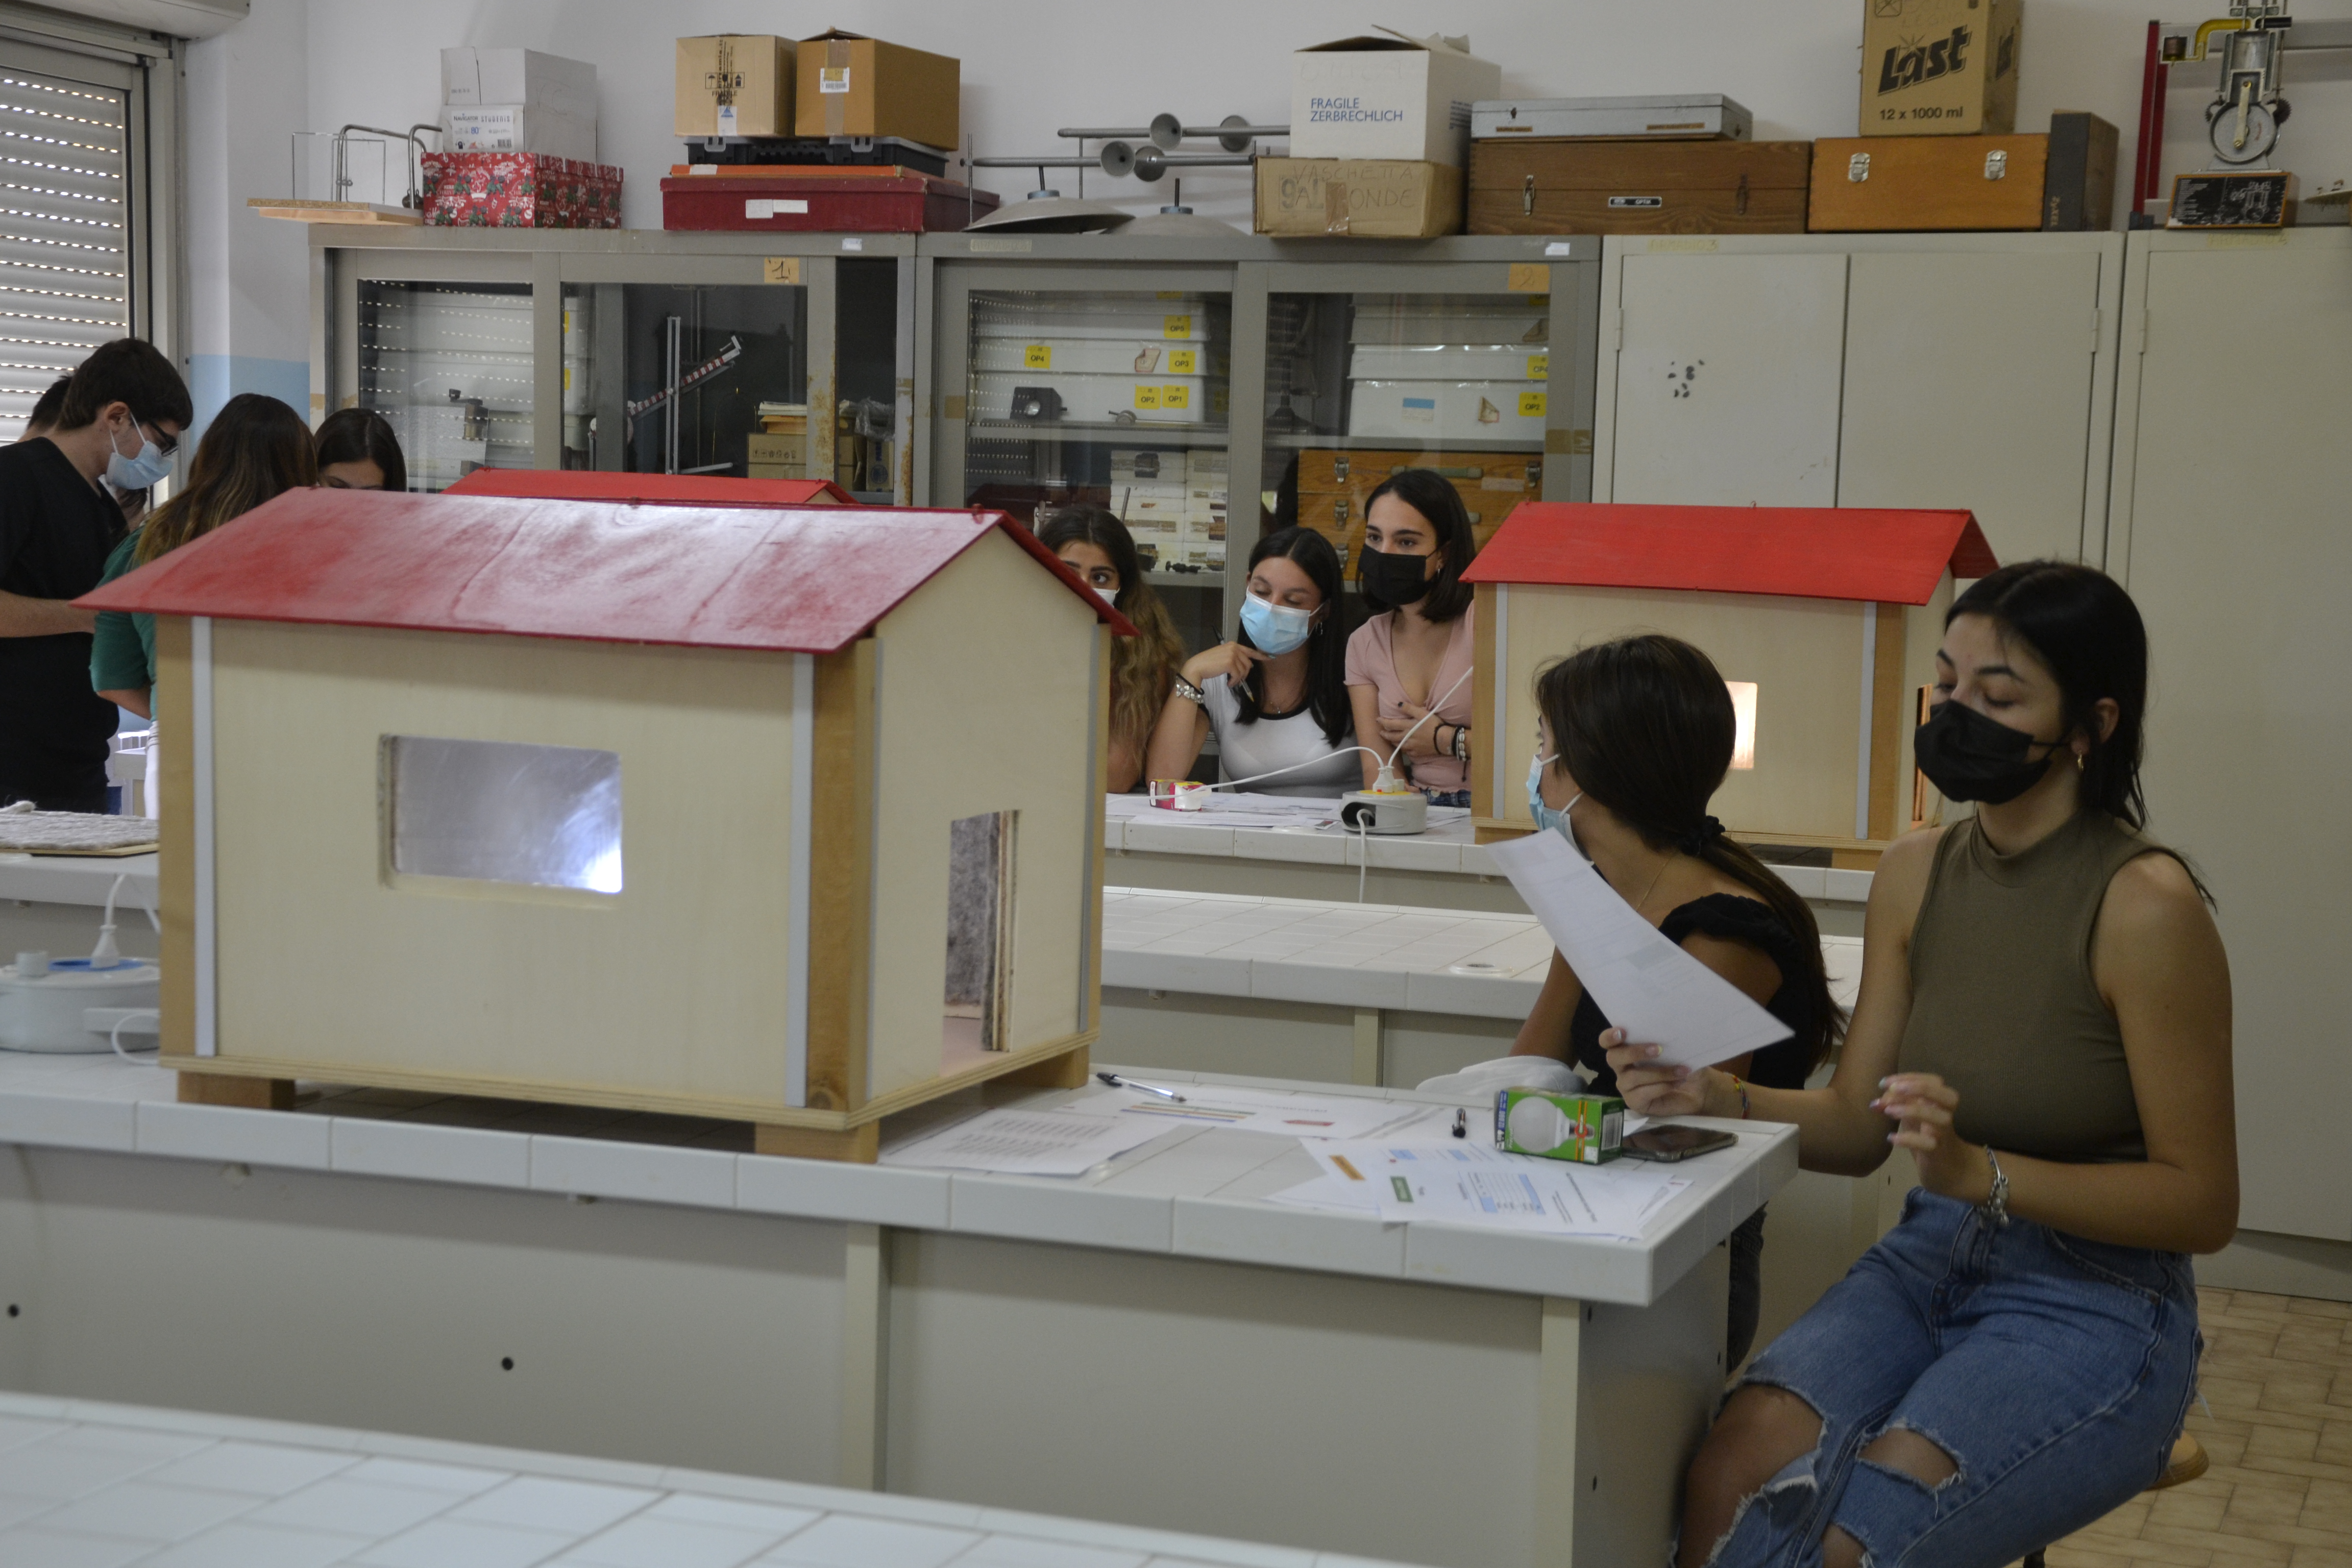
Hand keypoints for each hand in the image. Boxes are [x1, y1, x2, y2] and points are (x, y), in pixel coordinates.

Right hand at [1181, 641, 1265, 688]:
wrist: (1197, 666)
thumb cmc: (1208, 663)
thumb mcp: (1223, 656)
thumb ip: (1235, 657)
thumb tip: (1248, 666)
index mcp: (1233, 645)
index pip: (1250, 650)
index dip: (1260, 655)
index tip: (1269, 658)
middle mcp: (1234, 647)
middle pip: (1248, 663)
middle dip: (1245, 674)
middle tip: (1236, 680)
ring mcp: (1232, 654)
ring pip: (1244, 670)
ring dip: (1238, 679)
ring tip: (1231, 682)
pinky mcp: (1230, 663)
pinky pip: (1238, 675)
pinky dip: (1234, 682)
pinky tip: (1228, 683)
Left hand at [1377, 699, 1442, 759]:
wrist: (1444, 740)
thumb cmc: (1433, 724)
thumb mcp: (1422, 713)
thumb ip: (1409, 708)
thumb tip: (1398, 704)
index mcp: (1407, 727)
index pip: (1391, 724)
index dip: (1383, 722)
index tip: (1377, 720)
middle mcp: (1406, 738)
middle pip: (1392, 737)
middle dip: (1385, 734)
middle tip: (1381, 733)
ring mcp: (1411, 747)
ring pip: (1398, 745)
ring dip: (1392, 742)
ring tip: (1390, 740)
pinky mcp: (1417, 753)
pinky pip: (1407, 752)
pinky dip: (1403, 749)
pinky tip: (1403, 748)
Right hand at [1602, 1029, 1717, 1117]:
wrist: (1696, 1091)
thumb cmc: (1682, 1064)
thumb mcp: (1678, 1048)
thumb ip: (1667, 1038)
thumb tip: (1671, 1028)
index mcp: (1626, 1050)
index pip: (1607, 1042)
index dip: (1610, 1037)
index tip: (1622, 1031)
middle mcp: (1621, 1068)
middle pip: (1613, 1058)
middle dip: (1634, 1052)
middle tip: (1658, 1049)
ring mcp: (1626, 1087)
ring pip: (1632, 1077)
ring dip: (1659, 1072)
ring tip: (1682, 1070)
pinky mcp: (1635, 1102)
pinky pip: (1643, 1094)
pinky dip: (1662, 1086)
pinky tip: (1678, 1082)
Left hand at [1872, 1073, 1990, 1201]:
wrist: (1948, 1170)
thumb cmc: (1927, 1137)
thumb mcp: (1912, 1118)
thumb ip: (1897, 1106)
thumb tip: (1876, 1102)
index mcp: (1942, 1102)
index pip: (1933, 1081)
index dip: (1909, 1078)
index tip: (1884, 1083)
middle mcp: (1948, 1115)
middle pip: (1947, 1095)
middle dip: (1919, 1087)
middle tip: (1893, 1089)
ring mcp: (1945, 1134)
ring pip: (1940, 1118)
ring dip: (1912, 1110)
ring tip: (1888, 1111)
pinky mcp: (1939, 1153)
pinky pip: (1929, 1144)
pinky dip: (1909, 1139)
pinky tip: (1891, 1138)